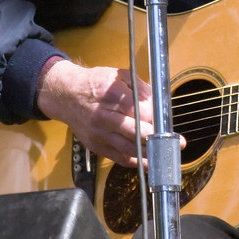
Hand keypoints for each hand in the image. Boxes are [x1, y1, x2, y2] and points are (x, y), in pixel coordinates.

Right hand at [35, 60, 166, 166]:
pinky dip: (135, 161)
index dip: (154, 118)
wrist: (66, 95)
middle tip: (173, 141)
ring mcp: (99, 133)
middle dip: (156, 137)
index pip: (138, 111)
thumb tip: (157, 102)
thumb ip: (140, 87)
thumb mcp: (119, 75)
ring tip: (165, 153)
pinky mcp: (96, 146)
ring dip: (149, 153)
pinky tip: (149, 162)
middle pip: (135, 131)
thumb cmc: (94, 83)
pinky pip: (118, 157)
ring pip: (128, 148)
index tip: (164, 121)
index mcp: (111, 95)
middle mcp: (103, 116)